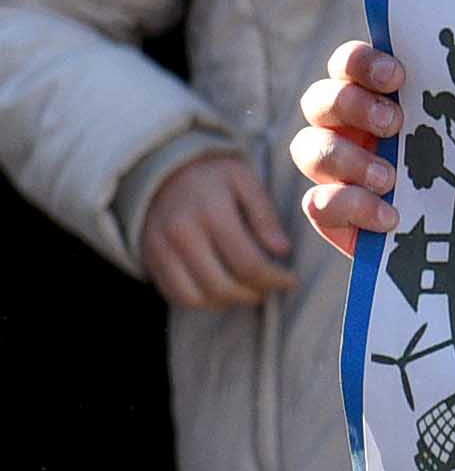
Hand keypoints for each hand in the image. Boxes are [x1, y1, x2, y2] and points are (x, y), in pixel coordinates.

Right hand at [141, 151, 295, 308]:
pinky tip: (220, 289)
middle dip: (253, 294)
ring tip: (247, 291)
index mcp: (211, 212)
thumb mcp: (244, 179)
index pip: (248, 263)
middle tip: (270, 289)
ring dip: (226, 303)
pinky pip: (174, 295)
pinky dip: (200, 301)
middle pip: (222, 287)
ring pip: (196, 298)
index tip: (291, 280)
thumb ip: (264, 214)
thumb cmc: (211, 173)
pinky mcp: (148, 259)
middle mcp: (181, 234)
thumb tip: (283, 251)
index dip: (275, 279)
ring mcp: (160, 250)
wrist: (159, 167)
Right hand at [292, 39, 402, 256]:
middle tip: (394, 122)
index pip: (349, 63)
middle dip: (352, 105)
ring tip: (389, 178)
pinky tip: (389, 216)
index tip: (398, 76)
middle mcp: (346, 127)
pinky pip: (316, 203)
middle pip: (319, 99)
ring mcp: (333, 169)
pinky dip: (350, 206)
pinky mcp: (331, 211)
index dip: (362, 63)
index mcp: (376, 97)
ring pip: (308, 148)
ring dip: (348, 159)